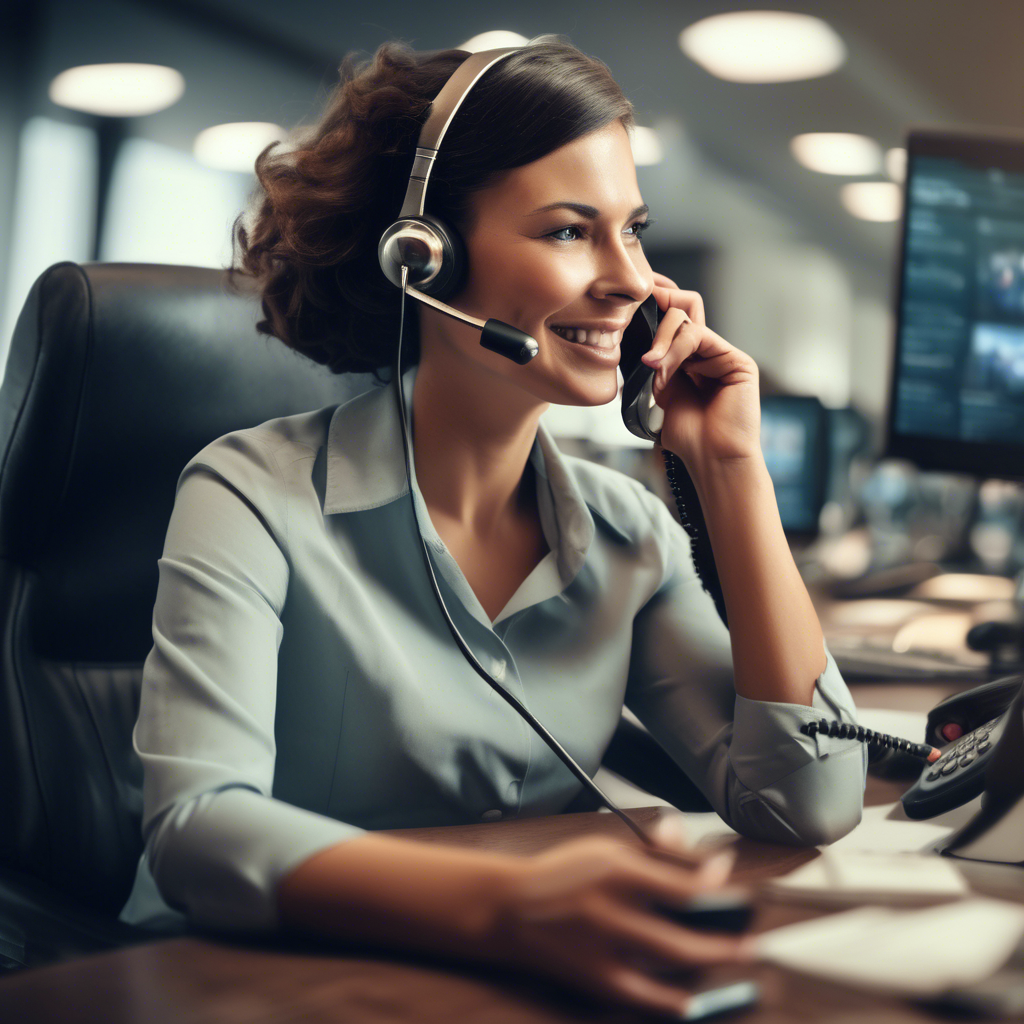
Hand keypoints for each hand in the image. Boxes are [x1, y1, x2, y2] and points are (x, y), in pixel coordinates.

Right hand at [488, 831, 750, 1016]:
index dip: (718, 886)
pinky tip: (693, 1002)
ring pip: (672, 956)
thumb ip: (656, 852)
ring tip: (741, 960)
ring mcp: (604, 945)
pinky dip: (670, 1001)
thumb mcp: (607, 848)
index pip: (683, 881)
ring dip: (713, 958)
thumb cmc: (563, 873)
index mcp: (617, 866)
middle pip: (686, 922)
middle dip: (728, 934)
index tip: (737, 887)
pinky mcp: (593, 976)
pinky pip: (641, 994)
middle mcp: (613, 905)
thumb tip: (704, 853)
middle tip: (756, 939)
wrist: (508, 907)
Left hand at [640, 272, 760, 473]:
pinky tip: (661, 367)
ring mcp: (721, 354)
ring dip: (661, 338)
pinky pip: (699, 336)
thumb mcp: (659, 392)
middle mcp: (706, 353)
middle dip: (653, 311)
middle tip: (632, 323)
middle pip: (680, 309)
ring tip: (650, 364)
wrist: (711, 459)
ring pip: (686, 320)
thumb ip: (653, 362)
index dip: (650, 306)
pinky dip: (675, 349)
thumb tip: (635, 335)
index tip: (624, 305)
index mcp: (688, 359)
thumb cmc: (687, 435)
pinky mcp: (735, 360)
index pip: (670, 319)